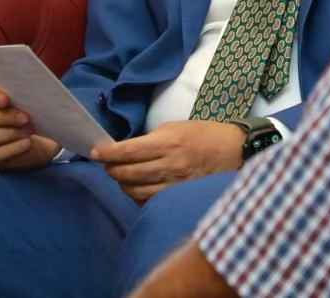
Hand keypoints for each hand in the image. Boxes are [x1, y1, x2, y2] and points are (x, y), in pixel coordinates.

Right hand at [0, 80, 62, 170]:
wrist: (43, 136)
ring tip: (29, 130)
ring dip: (9, 133)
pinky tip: (27, 143)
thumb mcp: (29, 96)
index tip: (6, 99)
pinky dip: (12, 149)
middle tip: (26, 118)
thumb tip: (31, 86)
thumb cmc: (32, 109)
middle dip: (3, 116)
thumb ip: (23, 89)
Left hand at [92, 119, 245, 203]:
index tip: (96, 152)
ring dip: (121, 184)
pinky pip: (149, 202)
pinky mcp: (179, 197)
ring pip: (135, 191)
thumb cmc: (204, 135)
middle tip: (106, 164)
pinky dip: (137, 196)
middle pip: (127, 174)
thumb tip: (125, 149)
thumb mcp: (175, 127)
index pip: (128, 151)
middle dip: (111, 169)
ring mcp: (175, 184)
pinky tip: (136, 188)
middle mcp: (170, 165)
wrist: (234, 151)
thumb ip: (150, 139)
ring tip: (119, 176)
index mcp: (168, 142)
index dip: (107, 153)